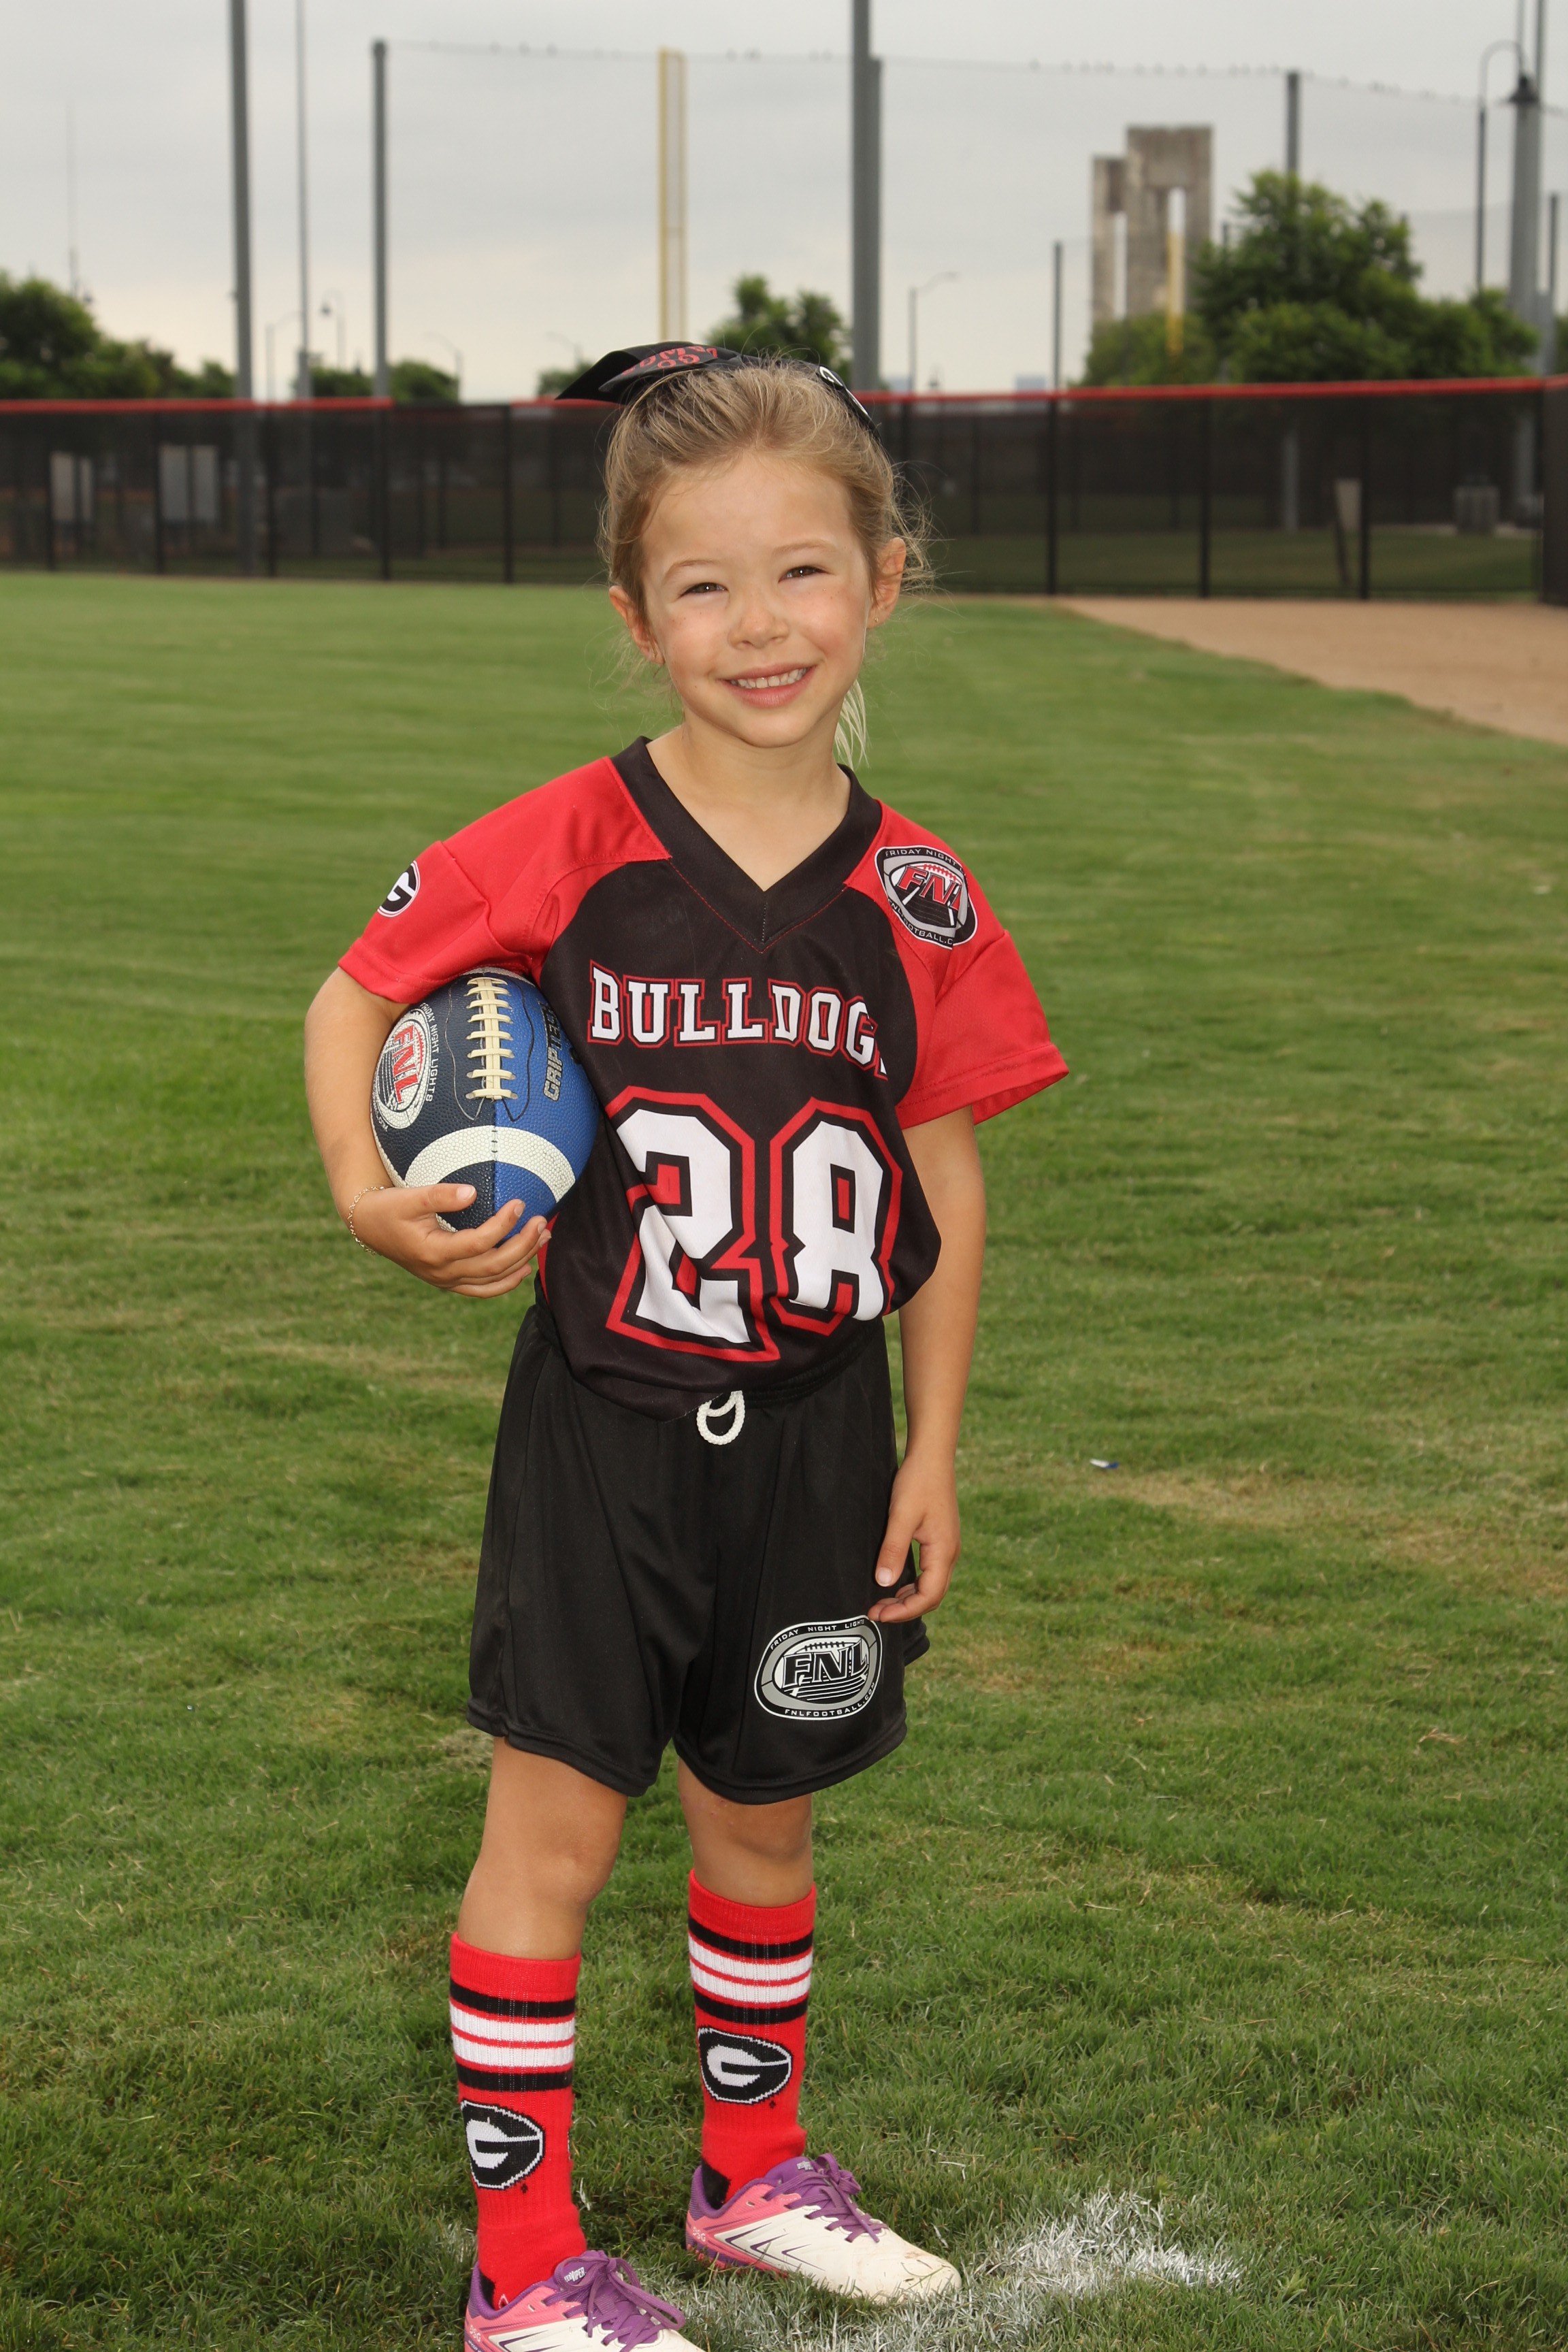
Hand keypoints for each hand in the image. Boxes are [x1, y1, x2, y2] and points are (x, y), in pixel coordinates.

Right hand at [349, 1183, 548, 1298]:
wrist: (370, 1227)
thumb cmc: (390, 1208)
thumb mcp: (410, 1197)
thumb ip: (440, 1195)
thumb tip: (473, 1192)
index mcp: (434, 1252)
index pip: (479, 1243)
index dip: (503, 1225)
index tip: (520, 1203)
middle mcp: (443, 1273)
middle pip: (494, 1265)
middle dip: (523, 1244)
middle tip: (542, 1221)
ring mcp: (446, 1281)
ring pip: (493, 1280)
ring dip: (522, 1261)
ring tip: (543, 1239)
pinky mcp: (449, 1282)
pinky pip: (483, 1290)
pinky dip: (506, 1282)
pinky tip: (524, 1268)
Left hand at [867, 1448, 960, 1624]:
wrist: (932, 1457)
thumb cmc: (917, 1482)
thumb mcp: (900, 1516)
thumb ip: (893, 1550)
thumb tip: (884, 1583)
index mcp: (943, 1551)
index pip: (928, 1596)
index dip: (904, 1611)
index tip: (879, 1614)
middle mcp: (949, 1554)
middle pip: (932, 1596)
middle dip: (904, 1609)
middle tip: (875, 1612)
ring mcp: (946, 1547)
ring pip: (931, 1586)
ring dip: (907, 1598)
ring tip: (881, 1602)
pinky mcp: (940, 1540)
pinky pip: (929, 1573)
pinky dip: (912, 1584)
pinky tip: (895, 1583)